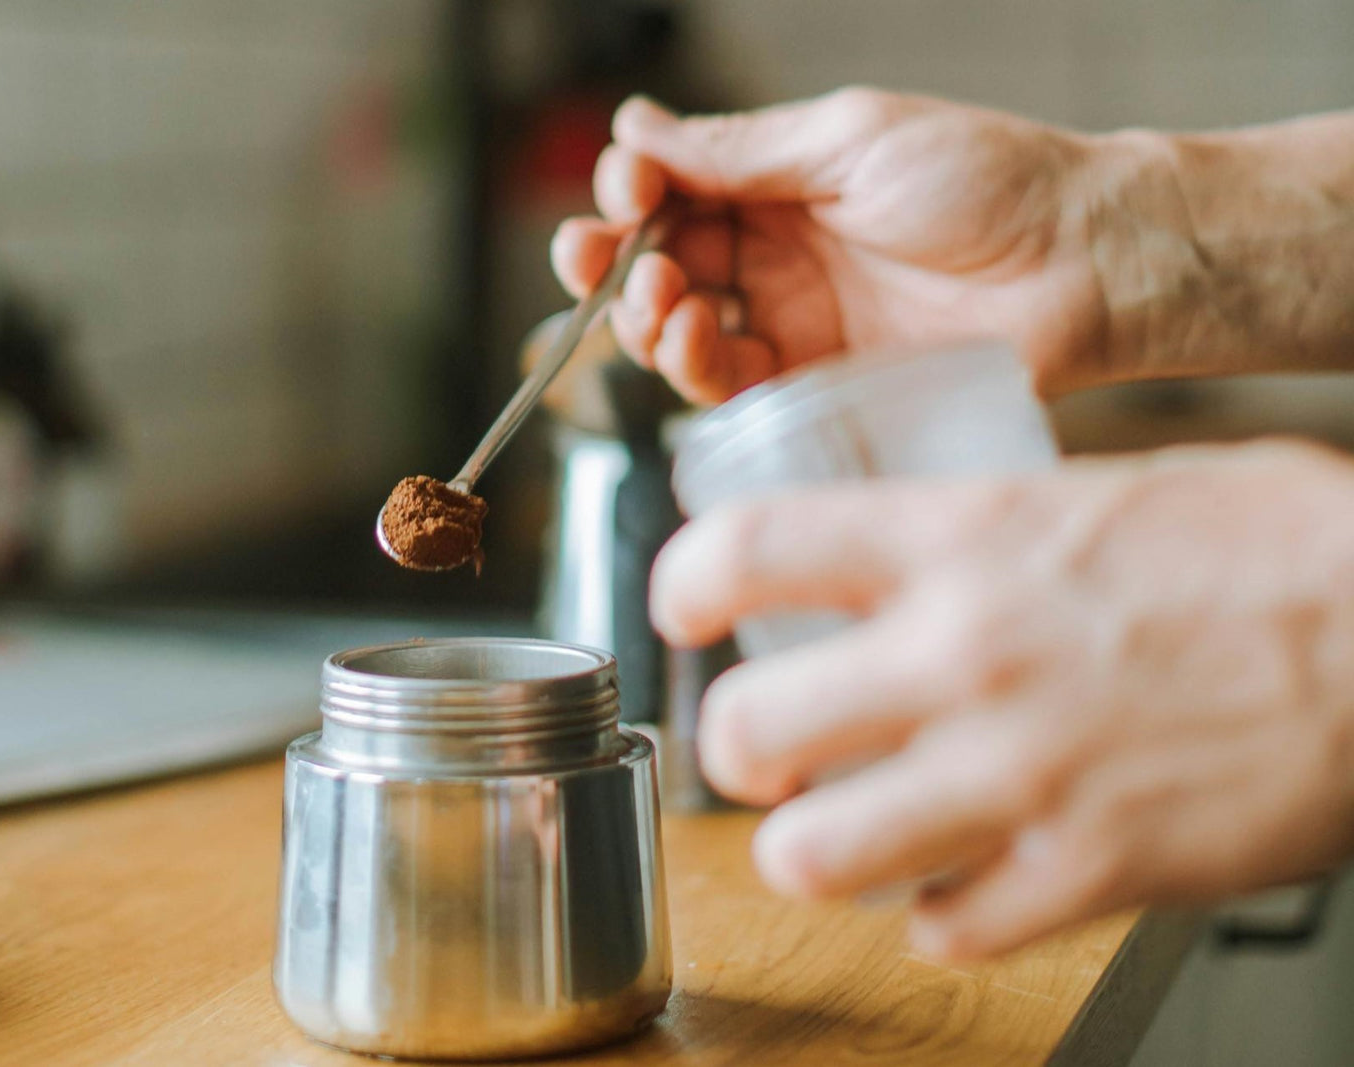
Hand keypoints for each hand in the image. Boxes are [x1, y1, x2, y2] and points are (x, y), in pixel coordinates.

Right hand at [552, 91, 1109, 404]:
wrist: (1083, 263)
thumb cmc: (990, 179)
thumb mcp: (849, 139)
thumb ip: (736, 150)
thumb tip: (634, 127)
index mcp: (778, 185)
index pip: (669, 193)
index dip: (628, 195)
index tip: (623, 191)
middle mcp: (775, 256)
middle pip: (658, 268)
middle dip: (615, 266)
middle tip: (609, 263)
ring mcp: (794, 324)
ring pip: (680, 335)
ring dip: (648, 320)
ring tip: (668, 302)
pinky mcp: (816, 386)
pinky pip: (731, 390)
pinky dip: (696, 370)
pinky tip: (699, 340)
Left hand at [652, 440, 1353, 958]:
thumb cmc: (1274, 547)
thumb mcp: (1097, 488)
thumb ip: (976, 528)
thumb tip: (898, 556)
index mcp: (962, 536)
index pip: (746, 549)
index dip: (678, 583)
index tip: (679, 607)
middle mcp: (967, 654)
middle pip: (745, 726)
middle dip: (730, 746)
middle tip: (757, 743)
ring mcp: (1021, 773)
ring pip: (813, 853)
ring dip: (805, 847)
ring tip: (830, 827)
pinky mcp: (1089, 870)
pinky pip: (946, 926)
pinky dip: (934, 913)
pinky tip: (958, 880)